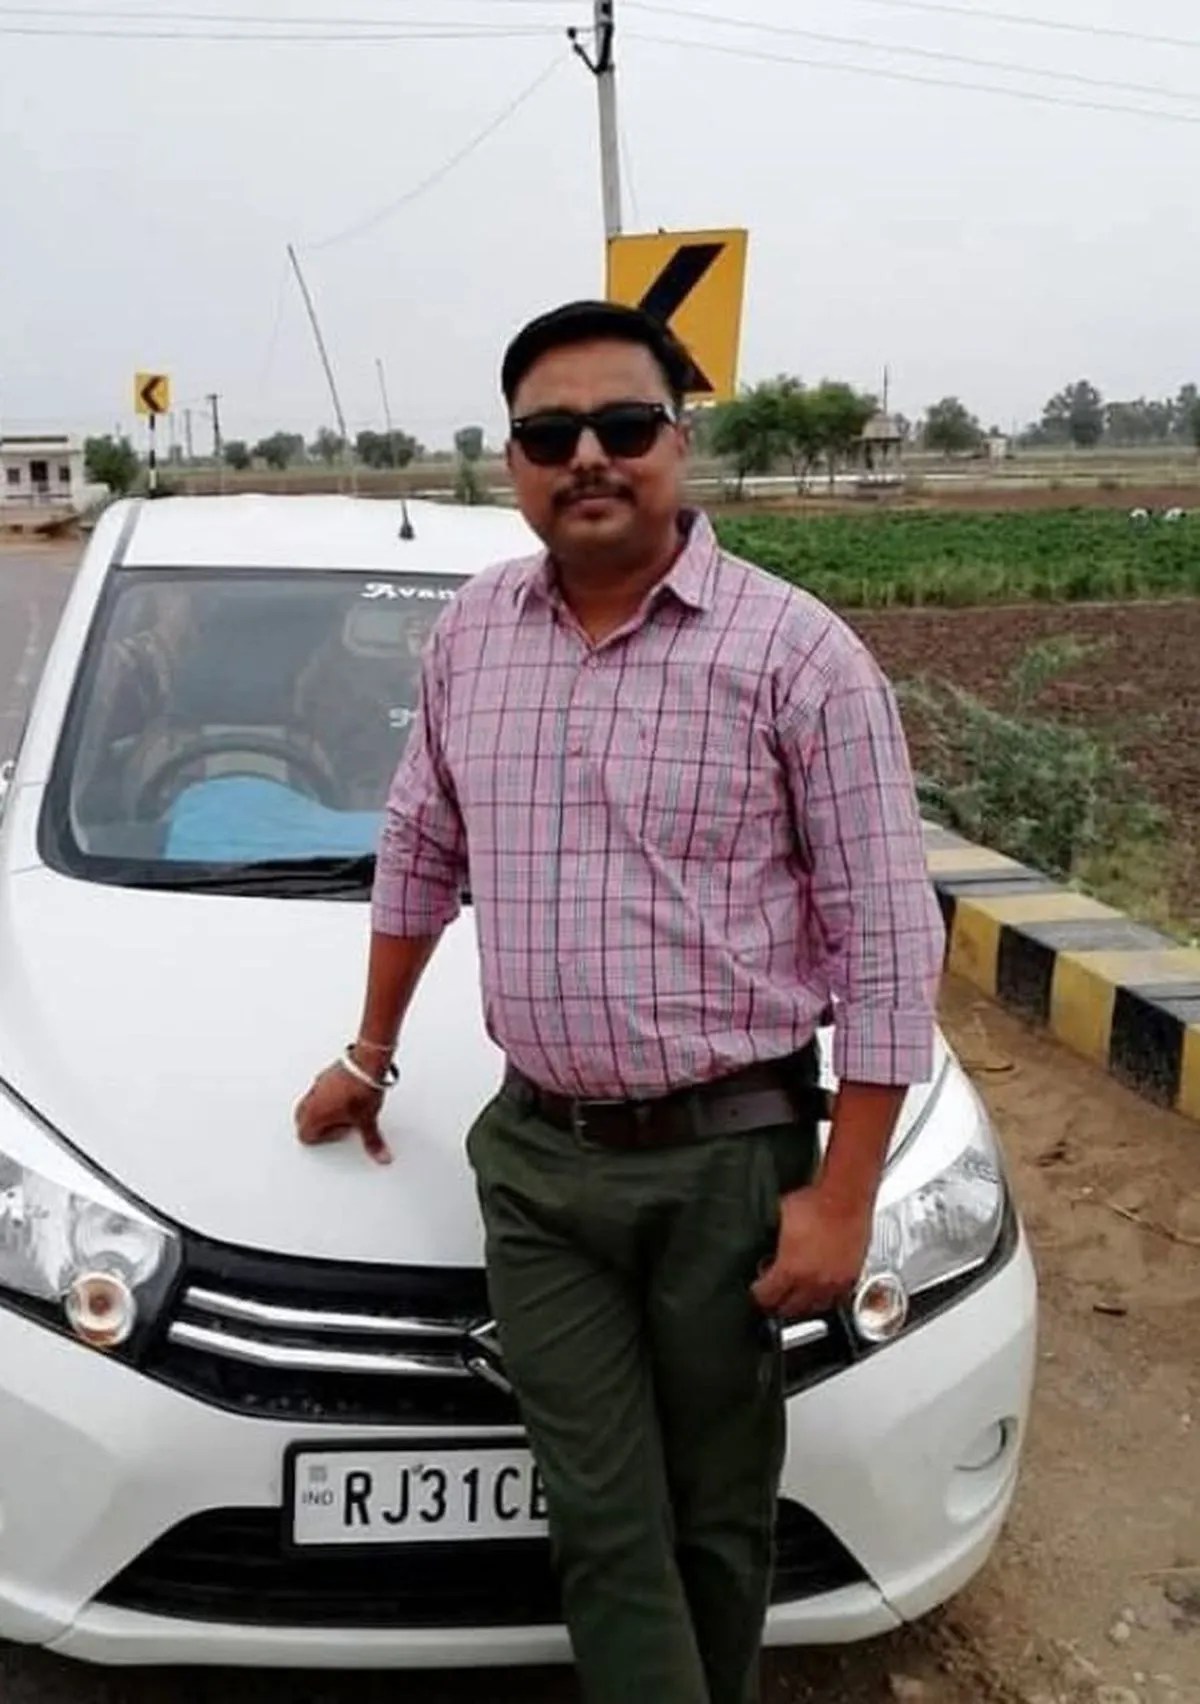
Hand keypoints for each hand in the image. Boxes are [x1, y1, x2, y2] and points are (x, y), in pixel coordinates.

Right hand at [295, 1058, 391, 1166]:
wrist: (367, 1063)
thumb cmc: (361, 1090)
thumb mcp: (367, 1120)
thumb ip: (372, 1141)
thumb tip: (381, 1155)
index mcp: (315, 1115)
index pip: (304, 1135)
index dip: (323, 1139)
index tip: (340, 1133)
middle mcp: (312, 1099)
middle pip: (301, 1119)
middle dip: (316, 1125)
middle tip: (336, 1125)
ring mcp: (318, 1084)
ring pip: (309, 1102)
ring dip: (322, 1109)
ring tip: (344, 1110)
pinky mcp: (326, 1073)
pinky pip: (319, 1089)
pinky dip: (328, 1095)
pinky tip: (347, 1095)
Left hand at [751, 1185, 871, 1318]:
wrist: (846, 1196)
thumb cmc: (816, 1202)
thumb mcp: (778, 1217)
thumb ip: (771, 1236)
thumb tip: (764, 1239)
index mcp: (790, 1269)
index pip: (767, 1297)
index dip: (758, 1294)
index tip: (758, 1290)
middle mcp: (812, 1282)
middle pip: (790, 1309)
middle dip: (779, 1303)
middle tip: (774, 1297)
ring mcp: (834, 1282)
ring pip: (814, 1308)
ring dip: (803, 1304)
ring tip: (797, 1296)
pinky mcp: (851, 1277)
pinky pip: (836, 1299)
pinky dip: (826, 1298)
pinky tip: (821, 1290)